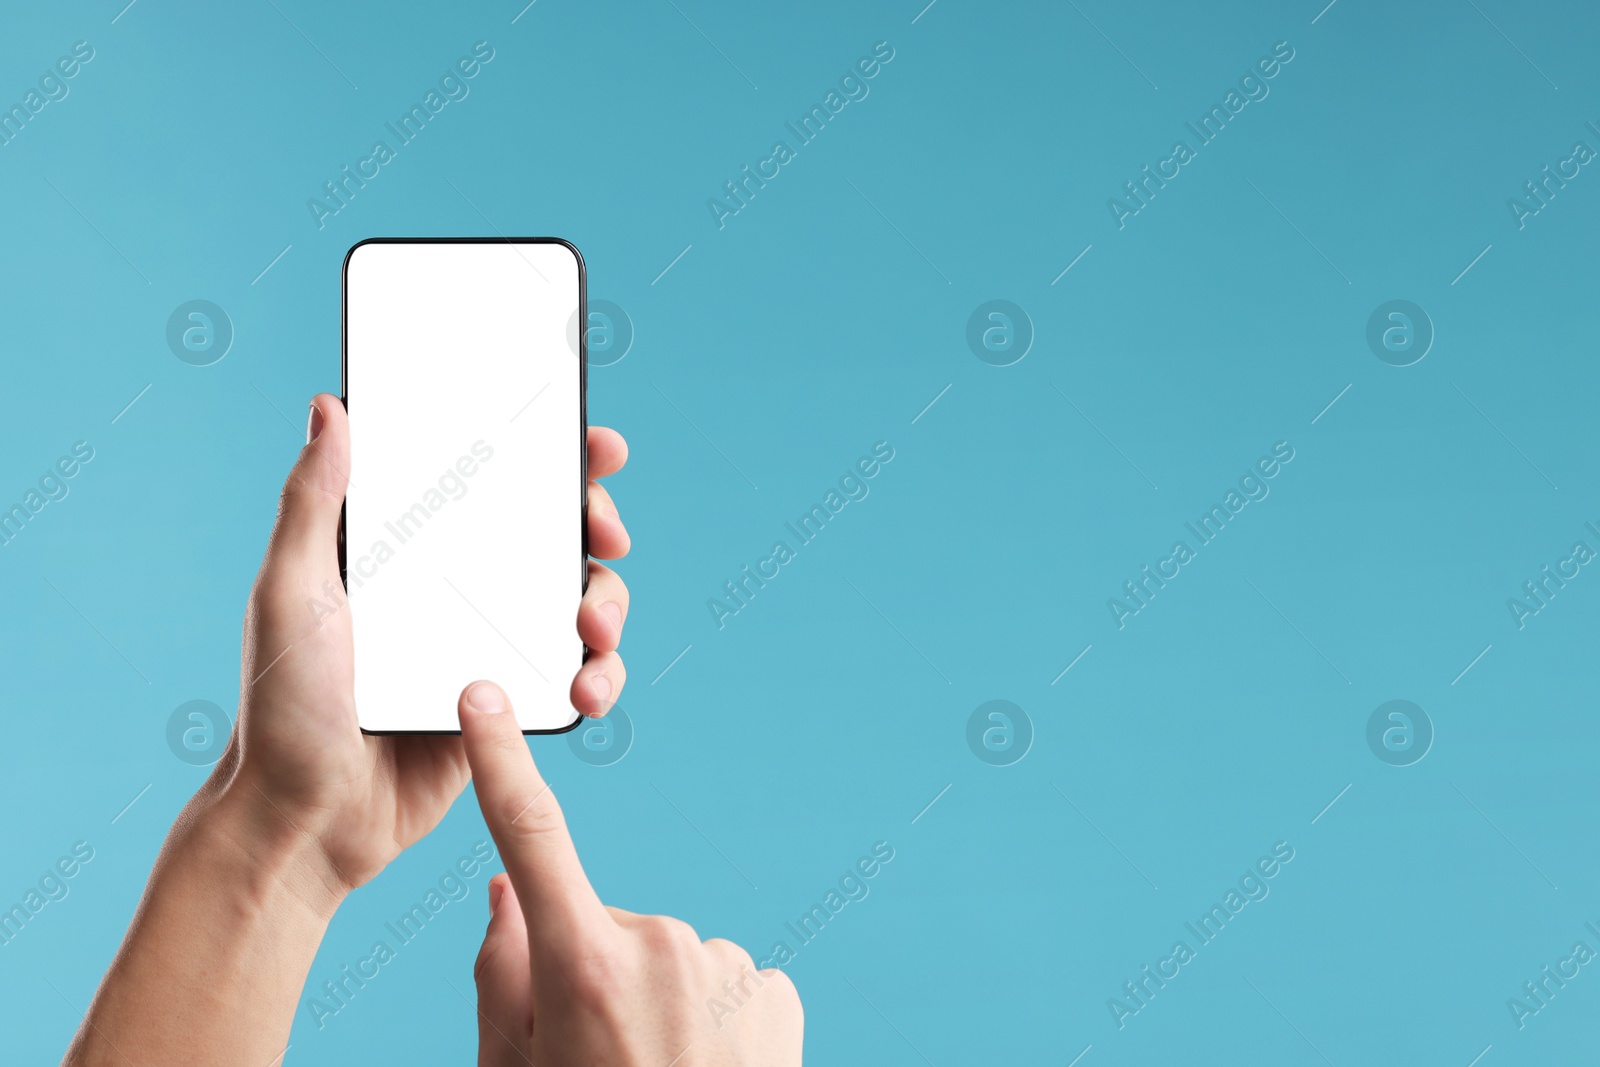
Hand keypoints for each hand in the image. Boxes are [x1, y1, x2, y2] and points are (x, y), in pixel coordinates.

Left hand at [213, 393, 632, 896]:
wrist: (305, 821)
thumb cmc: (280, 705)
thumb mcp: (289, 591)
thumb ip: (312, 502)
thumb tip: (327, 408)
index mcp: (411, 553)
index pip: (490, 486)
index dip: (551, 460)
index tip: (593, 447)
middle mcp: (458, 592)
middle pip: (553, 538)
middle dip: (596, 526)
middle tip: (606, 535)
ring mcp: (489, 649)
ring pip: (580, 605)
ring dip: (608, 604)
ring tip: (595, 631)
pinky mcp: (511, 708)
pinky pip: (577, 677)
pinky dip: (600, 677)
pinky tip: (587, 691)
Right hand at [461, 681, 804, 1065]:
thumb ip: (503, 970)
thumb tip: (506, 889)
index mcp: (581, 964)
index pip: (529, 841)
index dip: (503, 764)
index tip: (483, 697)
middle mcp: (662, 946)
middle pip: (604, 926)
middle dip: (592, 971)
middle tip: (596, 1056)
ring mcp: (727, 964)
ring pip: (667, 957)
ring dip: (655, 1000)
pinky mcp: (775, 988)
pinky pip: (722, 980)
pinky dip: (708, 1014)